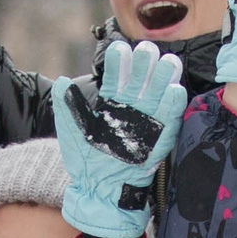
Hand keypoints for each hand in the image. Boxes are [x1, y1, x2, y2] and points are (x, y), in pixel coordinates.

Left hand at [57, 41, 186, 237]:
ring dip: (164, 78)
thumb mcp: (72, 131)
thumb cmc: (85, 161)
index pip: (117, 76)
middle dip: (145, 64)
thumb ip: (67, 106)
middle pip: (141, 80)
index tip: (120, 48)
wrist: (100, 189)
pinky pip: (169, 118)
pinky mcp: (160, 137)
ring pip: (158, 93)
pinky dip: (173, 104)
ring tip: (167, 62)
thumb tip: (61, 81)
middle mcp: (131, 108)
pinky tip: (175, 90)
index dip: (120, 62)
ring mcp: (147, 121)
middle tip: (148, 49)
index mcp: (111, 103)